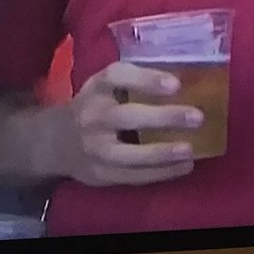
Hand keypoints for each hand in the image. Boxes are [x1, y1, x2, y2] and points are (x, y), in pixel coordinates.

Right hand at [59, 62, 199, 187]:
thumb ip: (134, 83)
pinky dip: (161, 173)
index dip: (146, 79)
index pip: (117, 76)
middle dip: (163, 117)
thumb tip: (189, 80)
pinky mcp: (101, 174)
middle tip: (197, 117)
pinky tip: (184, 166)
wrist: (56, 141)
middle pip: (127, 117)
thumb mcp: (104, 87)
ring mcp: (95, 149)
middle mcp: (93, 116)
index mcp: (96, 87)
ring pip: (129, 154)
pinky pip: (133, 176)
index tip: (176, 84)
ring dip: (162, 153)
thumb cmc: (94, 106)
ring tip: (190, 150)